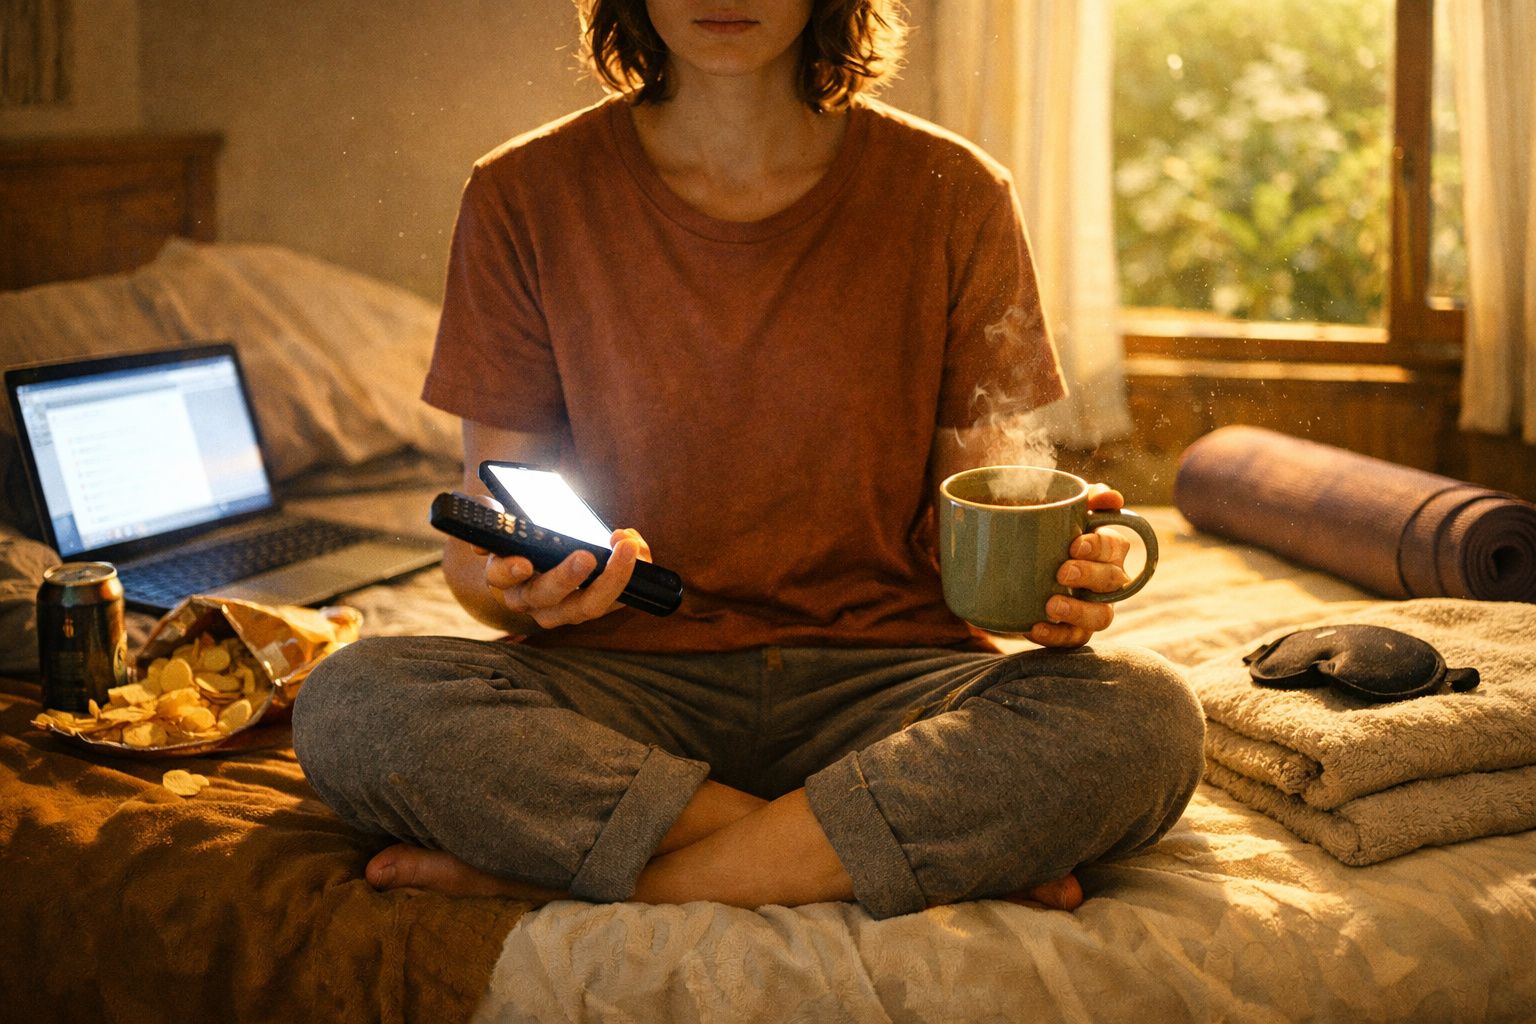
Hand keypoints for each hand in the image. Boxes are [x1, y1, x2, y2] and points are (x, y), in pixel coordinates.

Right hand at [478, 522, 651, 630]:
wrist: (543, 558)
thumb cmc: (526, 538)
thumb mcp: (508, 520)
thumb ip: (493, 515)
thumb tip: (488, 519)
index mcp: (506, 576)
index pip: (500, 578)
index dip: (510, 570)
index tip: (525, 562)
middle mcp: (532, 600)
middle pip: (548, 596)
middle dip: (567, 576)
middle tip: (588, 554)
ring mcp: (564, 610)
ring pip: (587, 607)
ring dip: (611, 579)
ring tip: (627, 547)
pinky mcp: (594, 606)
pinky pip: (615, 601)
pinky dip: (630, 576)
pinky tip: (638, 551)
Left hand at [1027, 484, 1131, 648]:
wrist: (1011, 565)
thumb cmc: (1044, 532)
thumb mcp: (1056, 511)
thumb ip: (1083, 498)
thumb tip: (1111, 495)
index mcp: (1105, 548)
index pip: (1115, 545)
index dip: (1099, 546)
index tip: (1074, 545)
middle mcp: (1106, 579)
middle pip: (1113, 580)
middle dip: (1090, 576)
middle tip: (1062, 572)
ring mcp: (1092, 607)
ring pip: (1102, 616)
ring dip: (1079, 611)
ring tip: (1051, 605)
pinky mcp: (1074, 630)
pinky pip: (1074, 639)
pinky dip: (1055, 635)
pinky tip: (1034, 627)